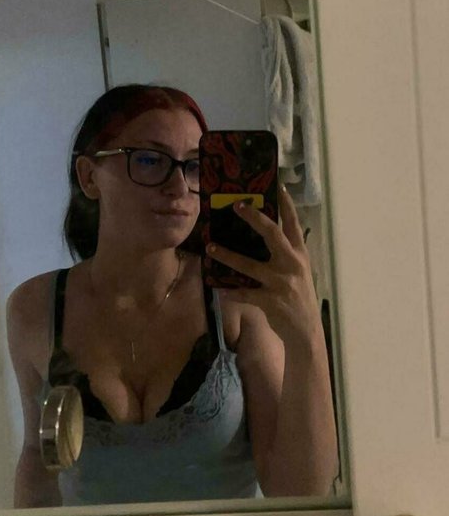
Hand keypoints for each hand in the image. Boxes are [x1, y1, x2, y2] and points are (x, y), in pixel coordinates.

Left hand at [207, 185, 320, 341]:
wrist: (305, 331)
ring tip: (211, 247)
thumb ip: (286, 254)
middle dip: (254, 218)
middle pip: (272, 235)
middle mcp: (292, 264)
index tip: (277, 184)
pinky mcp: (270, 301)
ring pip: (249, 265)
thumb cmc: (299, 297)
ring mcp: (281, 283)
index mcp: (300, 254)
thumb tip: (263, 235)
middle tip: (238, 205)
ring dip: (228, 256)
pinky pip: (244, 293)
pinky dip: (230, 291)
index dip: (286, 203)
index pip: (293, 223)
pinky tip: (219, 288)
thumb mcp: (299, 271)